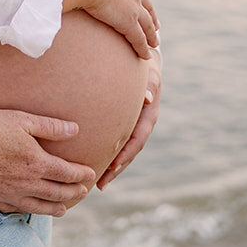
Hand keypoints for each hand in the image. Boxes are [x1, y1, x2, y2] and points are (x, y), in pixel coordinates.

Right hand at [0, 106, 95, 217]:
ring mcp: (10, 195)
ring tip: (64, 208)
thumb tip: (75, 129)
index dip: (80, 174)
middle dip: (73, 192)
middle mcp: (27, 184)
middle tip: (83, 192)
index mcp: (36, 163)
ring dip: (55, 208)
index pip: (66, 173)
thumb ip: (50, 127)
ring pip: (39, 207)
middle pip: (57, 192)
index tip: (90, 174)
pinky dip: (30, 212)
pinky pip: (18, 211)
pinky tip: (32, 210)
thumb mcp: (21, 119)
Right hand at [65, 0, 158, 58]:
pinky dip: (142, 48)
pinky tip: (144, 56)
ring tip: (154, 42)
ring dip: (151, 35)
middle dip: (152, 16)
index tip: (146, 2)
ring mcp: (134, 8)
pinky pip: (138, 39)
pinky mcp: (128, 23)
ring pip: (147, 25)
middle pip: (148, 7)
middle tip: (155, 25)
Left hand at [97, 50, 161, 188]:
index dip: (126, 153)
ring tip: (98, 183)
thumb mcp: (149, 74)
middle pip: (130, 151)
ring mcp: (134, 125)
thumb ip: (149, 85)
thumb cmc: (145, 67)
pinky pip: (117, 141)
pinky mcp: (125, 123)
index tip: (113, 166)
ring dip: (112, 166)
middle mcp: (141, 124)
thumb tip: (147, 98)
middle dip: (116, 168)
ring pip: (123, 150)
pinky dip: (109, 153)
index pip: (138, 139)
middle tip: (102, 184)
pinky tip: (96, 163)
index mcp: (148, 116)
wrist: (144, 62)